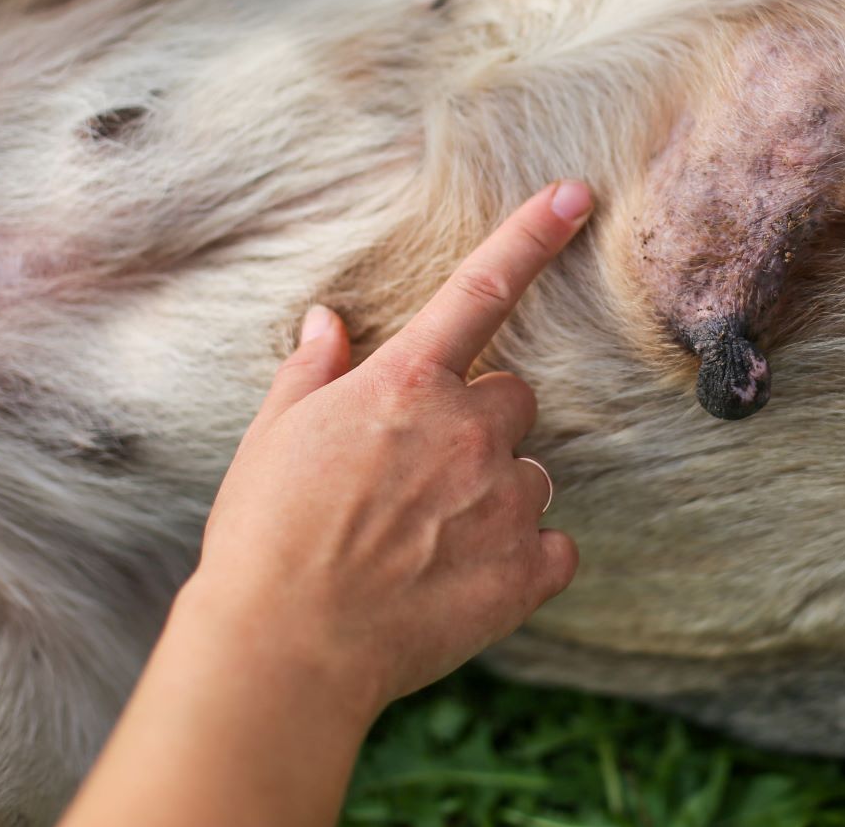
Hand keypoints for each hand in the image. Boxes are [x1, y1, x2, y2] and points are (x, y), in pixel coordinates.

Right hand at [62, 180, 594, 826]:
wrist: (286, 649)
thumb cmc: (265, 538)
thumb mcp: (273, 437)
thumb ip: (313, 372)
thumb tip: (328, 322)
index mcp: (407, 384)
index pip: (482, 289)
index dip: (534, 235)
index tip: (578, 194)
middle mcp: (469, 429)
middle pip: (515, 397)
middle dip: (482, 423)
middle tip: (423, 475)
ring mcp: (506, 498)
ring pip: (531, 473)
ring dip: (496, 494)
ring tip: (430, 541)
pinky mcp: (528, 568)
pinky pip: (554, 545)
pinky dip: (523, 560)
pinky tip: (465, 581)